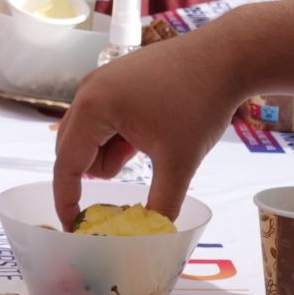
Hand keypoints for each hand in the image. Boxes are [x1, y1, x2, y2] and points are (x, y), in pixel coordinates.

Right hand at [53, 32, 247, 223]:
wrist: (228, 56)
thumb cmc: (200, 103)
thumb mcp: (179, 162)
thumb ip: (160, 206)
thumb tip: (149, 238)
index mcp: (93, 108)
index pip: (66, 165)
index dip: (67, 200)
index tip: (74, 227)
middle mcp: (88, 91)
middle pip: (73, 149)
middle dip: (97, 173)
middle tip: (130, 175)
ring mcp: (102, 81)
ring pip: (90, 135)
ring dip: (111, 153)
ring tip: (149, 147)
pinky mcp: (117, 77)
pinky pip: (104, 118)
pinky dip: (120, 135)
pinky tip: (149, 134)